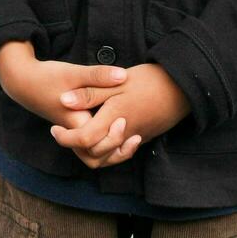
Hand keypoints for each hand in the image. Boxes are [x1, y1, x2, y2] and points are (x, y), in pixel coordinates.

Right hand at [0, 41, 142, 160]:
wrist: (23, 81)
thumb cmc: (47, 77)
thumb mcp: (74, 72)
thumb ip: (98, 76)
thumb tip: (123, 76)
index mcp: (76, 121)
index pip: (97, 143)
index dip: (115, 137)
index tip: (123, 121)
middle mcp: (74, 131)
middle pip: (96, 157)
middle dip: (116, 151)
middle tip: (130, 133)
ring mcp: (73, 132)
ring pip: (93, 156)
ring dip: (112, 152)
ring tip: (130, 138)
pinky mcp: (74, 127)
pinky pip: (91, 146)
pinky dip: (105, 144)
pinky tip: (118, 129)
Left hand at [49, 63, 191, 168]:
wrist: (182, 87)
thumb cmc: (149, 80)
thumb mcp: (116, 82)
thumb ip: (89, 93)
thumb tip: (63, 100)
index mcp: (114, 117)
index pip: (83, 139)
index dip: (65, 138)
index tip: (54, 129)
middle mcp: (124, 134)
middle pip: (93, 154)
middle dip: (75, 147)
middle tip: (61, 132)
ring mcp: (135, 138)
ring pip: (107, 156)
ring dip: (91, 150)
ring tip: (78, 133)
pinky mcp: (143, 137)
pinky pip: (119, 151)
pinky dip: (107, 147)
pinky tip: (101, 132)